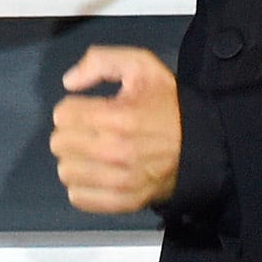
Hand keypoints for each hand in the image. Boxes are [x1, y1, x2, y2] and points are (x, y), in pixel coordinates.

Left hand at [52, 44, 184, 214]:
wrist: (202, 145)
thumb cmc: (168, 105)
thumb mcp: (141, 66)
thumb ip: (101, 61)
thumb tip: (69, 82)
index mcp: (118, 116)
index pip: (63, 115)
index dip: (73, 108)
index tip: (89, 111)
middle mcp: (116, 151)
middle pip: (59, 144)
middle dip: (71, 133)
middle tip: (91, 131)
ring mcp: (120, 181)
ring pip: (66, 171)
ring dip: (75, 161)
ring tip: (93, 153)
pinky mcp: (123, 201)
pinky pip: (79, 197)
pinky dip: (83, 186)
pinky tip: (97, 174)